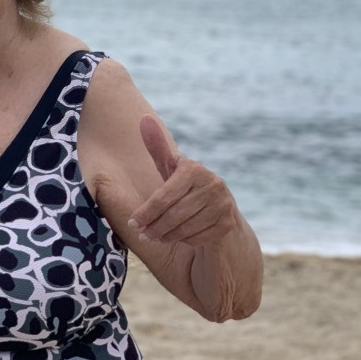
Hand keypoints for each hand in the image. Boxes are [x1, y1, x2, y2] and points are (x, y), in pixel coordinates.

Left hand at [128, 115, 236, 246]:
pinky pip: (197, 238)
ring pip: (184, 229)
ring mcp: (223, 205)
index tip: (132, 223)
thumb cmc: (186, 187)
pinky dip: (184, 240)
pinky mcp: (228, 224)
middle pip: (173, 215)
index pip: (163, 196)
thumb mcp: (171, 168)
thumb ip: (157, 147)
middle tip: (142, 234)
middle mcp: (213, 184)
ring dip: (165, 235)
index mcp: (194, 169)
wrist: (219, 209)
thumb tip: (144, 118)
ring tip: (155, 236)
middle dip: (154, 227)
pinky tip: (178, 237)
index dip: (145, 211)